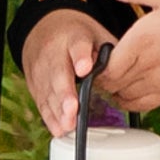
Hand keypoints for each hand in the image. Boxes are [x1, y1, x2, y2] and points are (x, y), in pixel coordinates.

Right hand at [24, 9, 116, 135]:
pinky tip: (59, 129)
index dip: (81, 57)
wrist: (45, 29)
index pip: (78, 45)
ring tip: (68, 125)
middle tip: (73, 109)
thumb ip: (108, 53)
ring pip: (49, 91)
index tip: (85, 68)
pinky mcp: (35, 85)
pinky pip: (42, 102)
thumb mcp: (96, 35)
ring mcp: (41, 69)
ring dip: (58, 111)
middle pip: (59, 73)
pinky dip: (50, 117)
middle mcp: (54, 52)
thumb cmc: (78, 37)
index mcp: (74, 37)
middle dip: (65, 93)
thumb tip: (124, 75)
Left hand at [100, 0, 159, 108]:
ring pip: (123, 97)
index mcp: (141, 41)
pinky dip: (128, 101)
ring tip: (113, 76)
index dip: (95, 65)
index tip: (94, 56)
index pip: (106, 66)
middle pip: (111, 84)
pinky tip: (127, 90)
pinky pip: (140, 106)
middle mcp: (147, 67)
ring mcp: (159, 83)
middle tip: (100, 66)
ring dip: (113, 90)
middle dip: (101, 77)